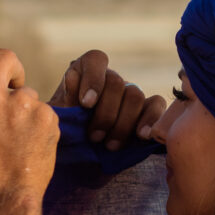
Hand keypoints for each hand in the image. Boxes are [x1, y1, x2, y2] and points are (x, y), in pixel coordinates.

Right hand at [0, 49, 58, 214]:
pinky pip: (47, 114)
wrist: (1, 205)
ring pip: (29, 94)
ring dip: (28, 112)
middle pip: (5, 57)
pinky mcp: (45, 116)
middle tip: (16, 89)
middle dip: (12, 70)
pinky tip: (34, 152)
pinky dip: (43, 130)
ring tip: (21, 144)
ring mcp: (19, 103)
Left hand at [49, 49, 165, 149]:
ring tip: (110, 145)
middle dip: (105, 113)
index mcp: (85, 72)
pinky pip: (157, 104)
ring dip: (123, 123)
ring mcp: (129, 92)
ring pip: (135, 95)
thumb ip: (63, 102)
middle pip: (116, 82)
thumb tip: (73, 83)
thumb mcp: (57, 119)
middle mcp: (109, 78)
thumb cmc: (64, 132)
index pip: (95, 60)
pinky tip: (141, 136)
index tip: (86, 104)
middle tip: (94, 137)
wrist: (77, 154)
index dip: (93, 79)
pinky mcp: (146, 108)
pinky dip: (151, 119)